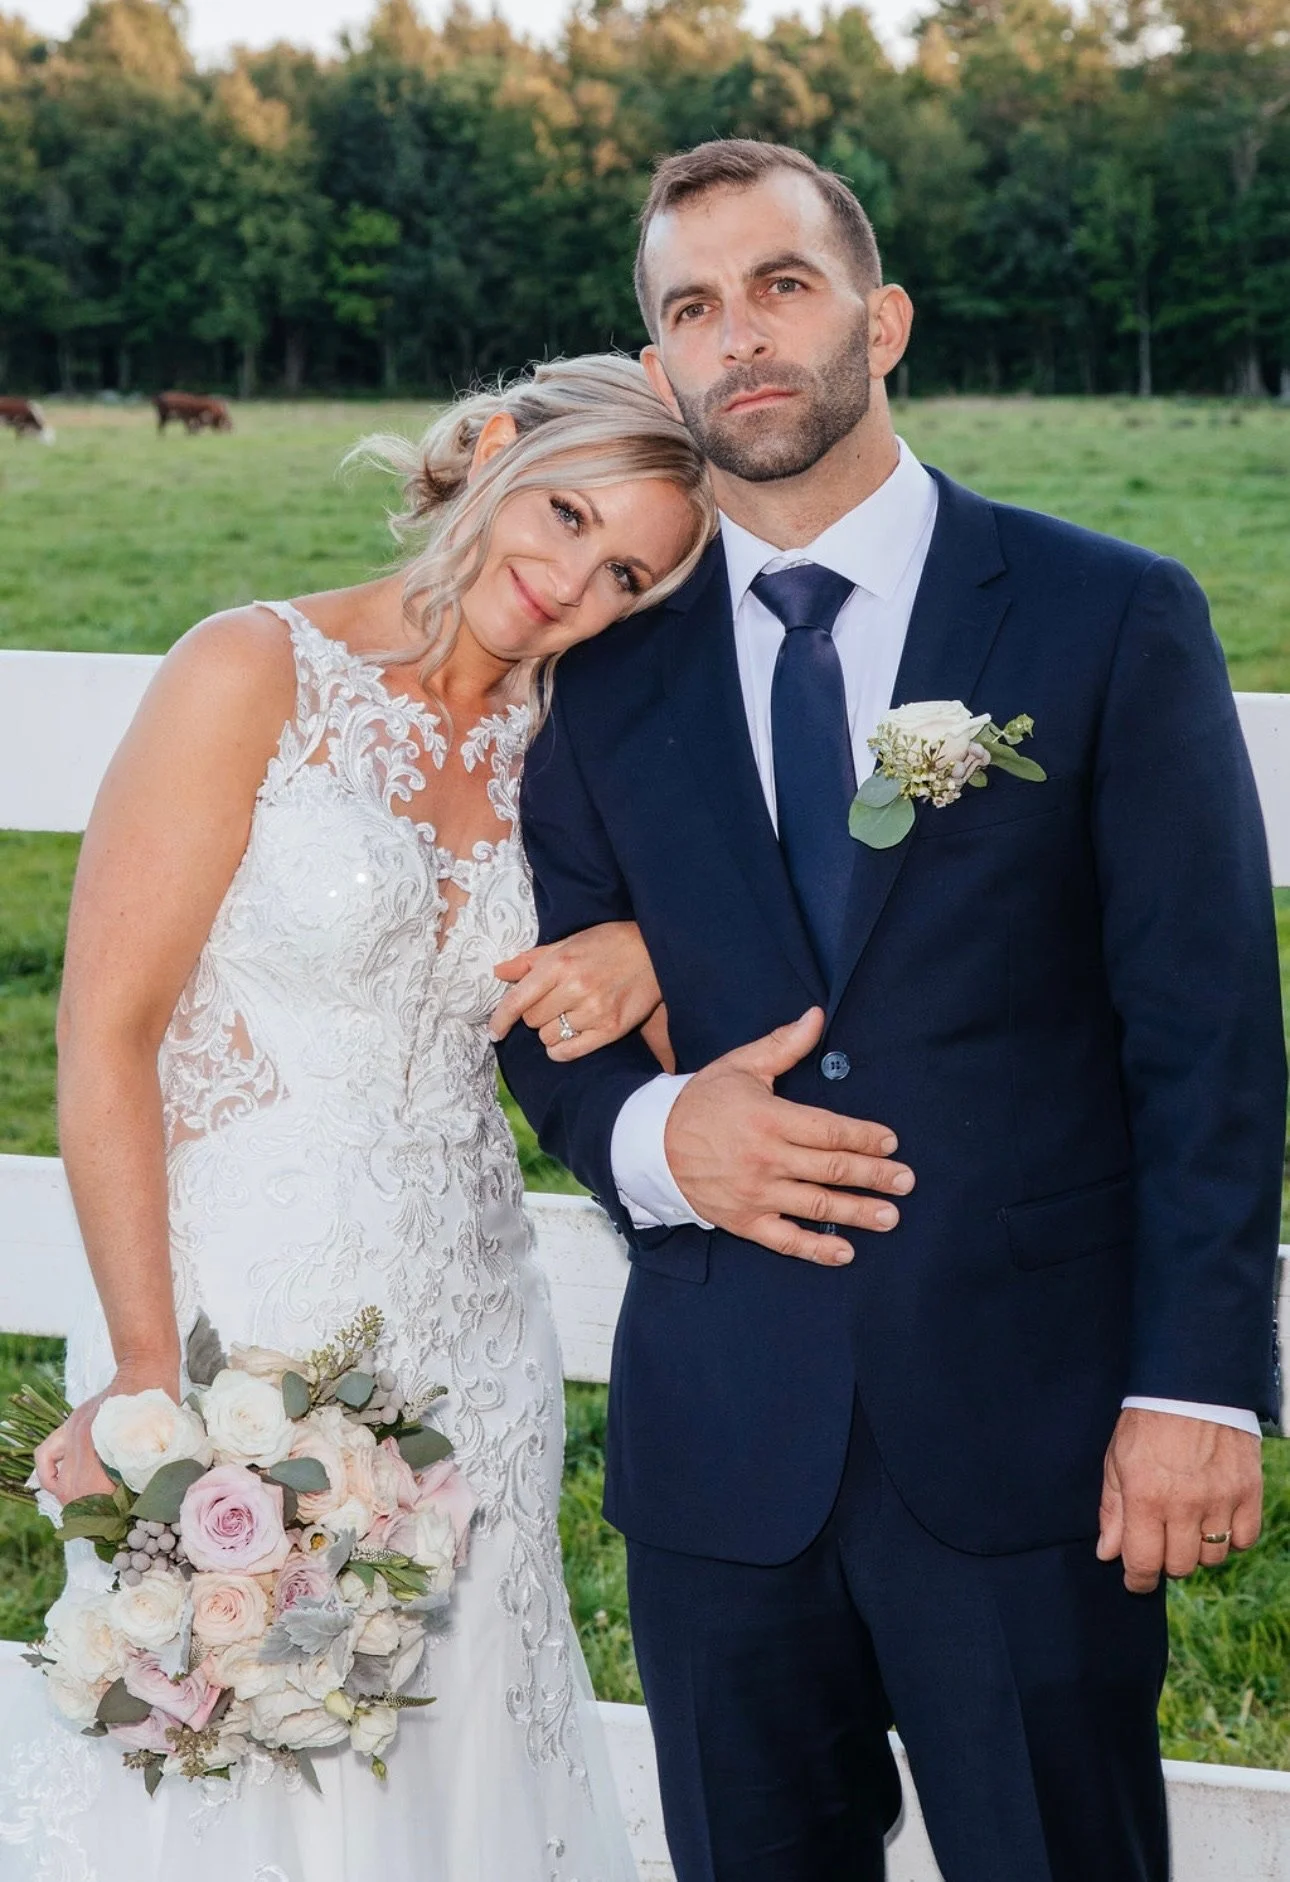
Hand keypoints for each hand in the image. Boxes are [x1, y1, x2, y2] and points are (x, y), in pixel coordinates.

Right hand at [35, 1358, 179, 1507]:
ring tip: (88, 1506)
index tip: (121, 1520)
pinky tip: (59, 1483)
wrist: (147, 1367)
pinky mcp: (71, 1424)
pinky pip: (46, 1455)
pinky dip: (48, 1474)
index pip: (97, 1496)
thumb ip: (151, 1470)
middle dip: (90, 1511)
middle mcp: (87, 1444)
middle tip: (106, 1519)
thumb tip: (146, 1500)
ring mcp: (75, 1434)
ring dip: (72, 1498)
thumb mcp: (164, 1441)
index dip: (107, 1514)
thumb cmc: (162, 1405)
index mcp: (113, 1450)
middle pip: (76, 1493)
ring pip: (61, 1481)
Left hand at [491, 921, 661, 1060]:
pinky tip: (568, 1037)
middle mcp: (575, 989)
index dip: (500, 1020)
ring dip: (552, 1030)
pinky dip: (562, 1049)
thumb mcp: (567, 943)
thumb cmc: (607, 943)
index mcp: (559, 965)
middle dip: (536, 1014)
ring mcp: (594, 1011)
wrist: (655, 950)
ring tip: (567, 1015)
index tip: (495, 1031)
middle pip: (532, 1021)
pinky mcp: (611, 1029)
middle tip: (553, 1002)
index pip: (517, 1001)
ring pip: (549, 1037)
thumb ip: (531, 960)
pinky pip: (571, 1051)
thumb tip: (499, 972)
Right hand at [663, 1007, 913, 1264]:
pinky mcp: (743, 1220)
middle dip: (874, 1175)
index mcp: (768, 1118)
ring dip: (858, 1212)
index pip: (829, 1130)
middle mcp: (765, 1159)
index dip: (864, 1136)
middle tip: (906, 1181)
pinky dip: (816, 1248)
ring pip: (816, 1206)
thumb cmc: (700, 1101)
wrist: (651, 1143)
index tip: (890, 1141)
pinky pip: (785, 1239)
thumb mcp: (741, 1066)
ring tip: (891, 1217)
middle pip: (831, 1169)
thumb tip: (816, 1016)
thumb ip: (783, 1045)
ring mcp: (755, 1193)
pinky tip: (845, 1252)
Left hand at [1097, 1408, 1262, 1592]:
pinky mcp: (1248, 1492)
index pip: (1143, 1562)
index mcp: (1146, 1497)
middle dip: (1165, 1561)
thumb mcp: (1117, 1461)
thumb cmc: (1147, 1423)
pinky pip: (1243, 1539)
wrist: (1191, 1387)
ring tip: (1188, 1525)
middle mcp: (1185, 1505)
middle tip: (1161, 1542)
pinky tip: (1216, 1520)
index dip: (1137, 1581)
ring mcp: (1220, 1500)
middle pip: (1179, 1566)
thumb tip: (1108, 1554)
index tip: (1136, 1581)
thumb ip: (1113, 1510)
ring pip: (1212, 1557)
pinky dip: (1230, 1538)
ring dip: (1197, 1550)